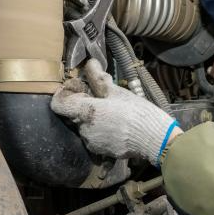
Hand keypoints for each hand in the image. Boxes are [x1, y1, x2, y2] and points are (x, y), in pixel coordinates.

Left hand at [51, 61, 179, 164]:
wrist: (155, 140)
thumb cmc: (138, 113)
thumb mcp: (118, 92)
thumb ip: (99, 78)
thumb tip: (90, 63)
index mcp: (86, 112)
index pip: (58, 104)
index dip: (63, 95)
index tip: (77, 89)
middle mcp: (84, 129)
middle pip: (72, 114)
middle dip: (82, 105)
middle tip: (100, 98)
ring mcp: (92, 143)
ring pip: (84, 126)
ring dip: (92, 118)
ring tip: (112, 113)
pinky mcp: (101, 151)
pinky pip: (95, 138)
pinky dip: (101, 130)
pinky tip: (117, 127)